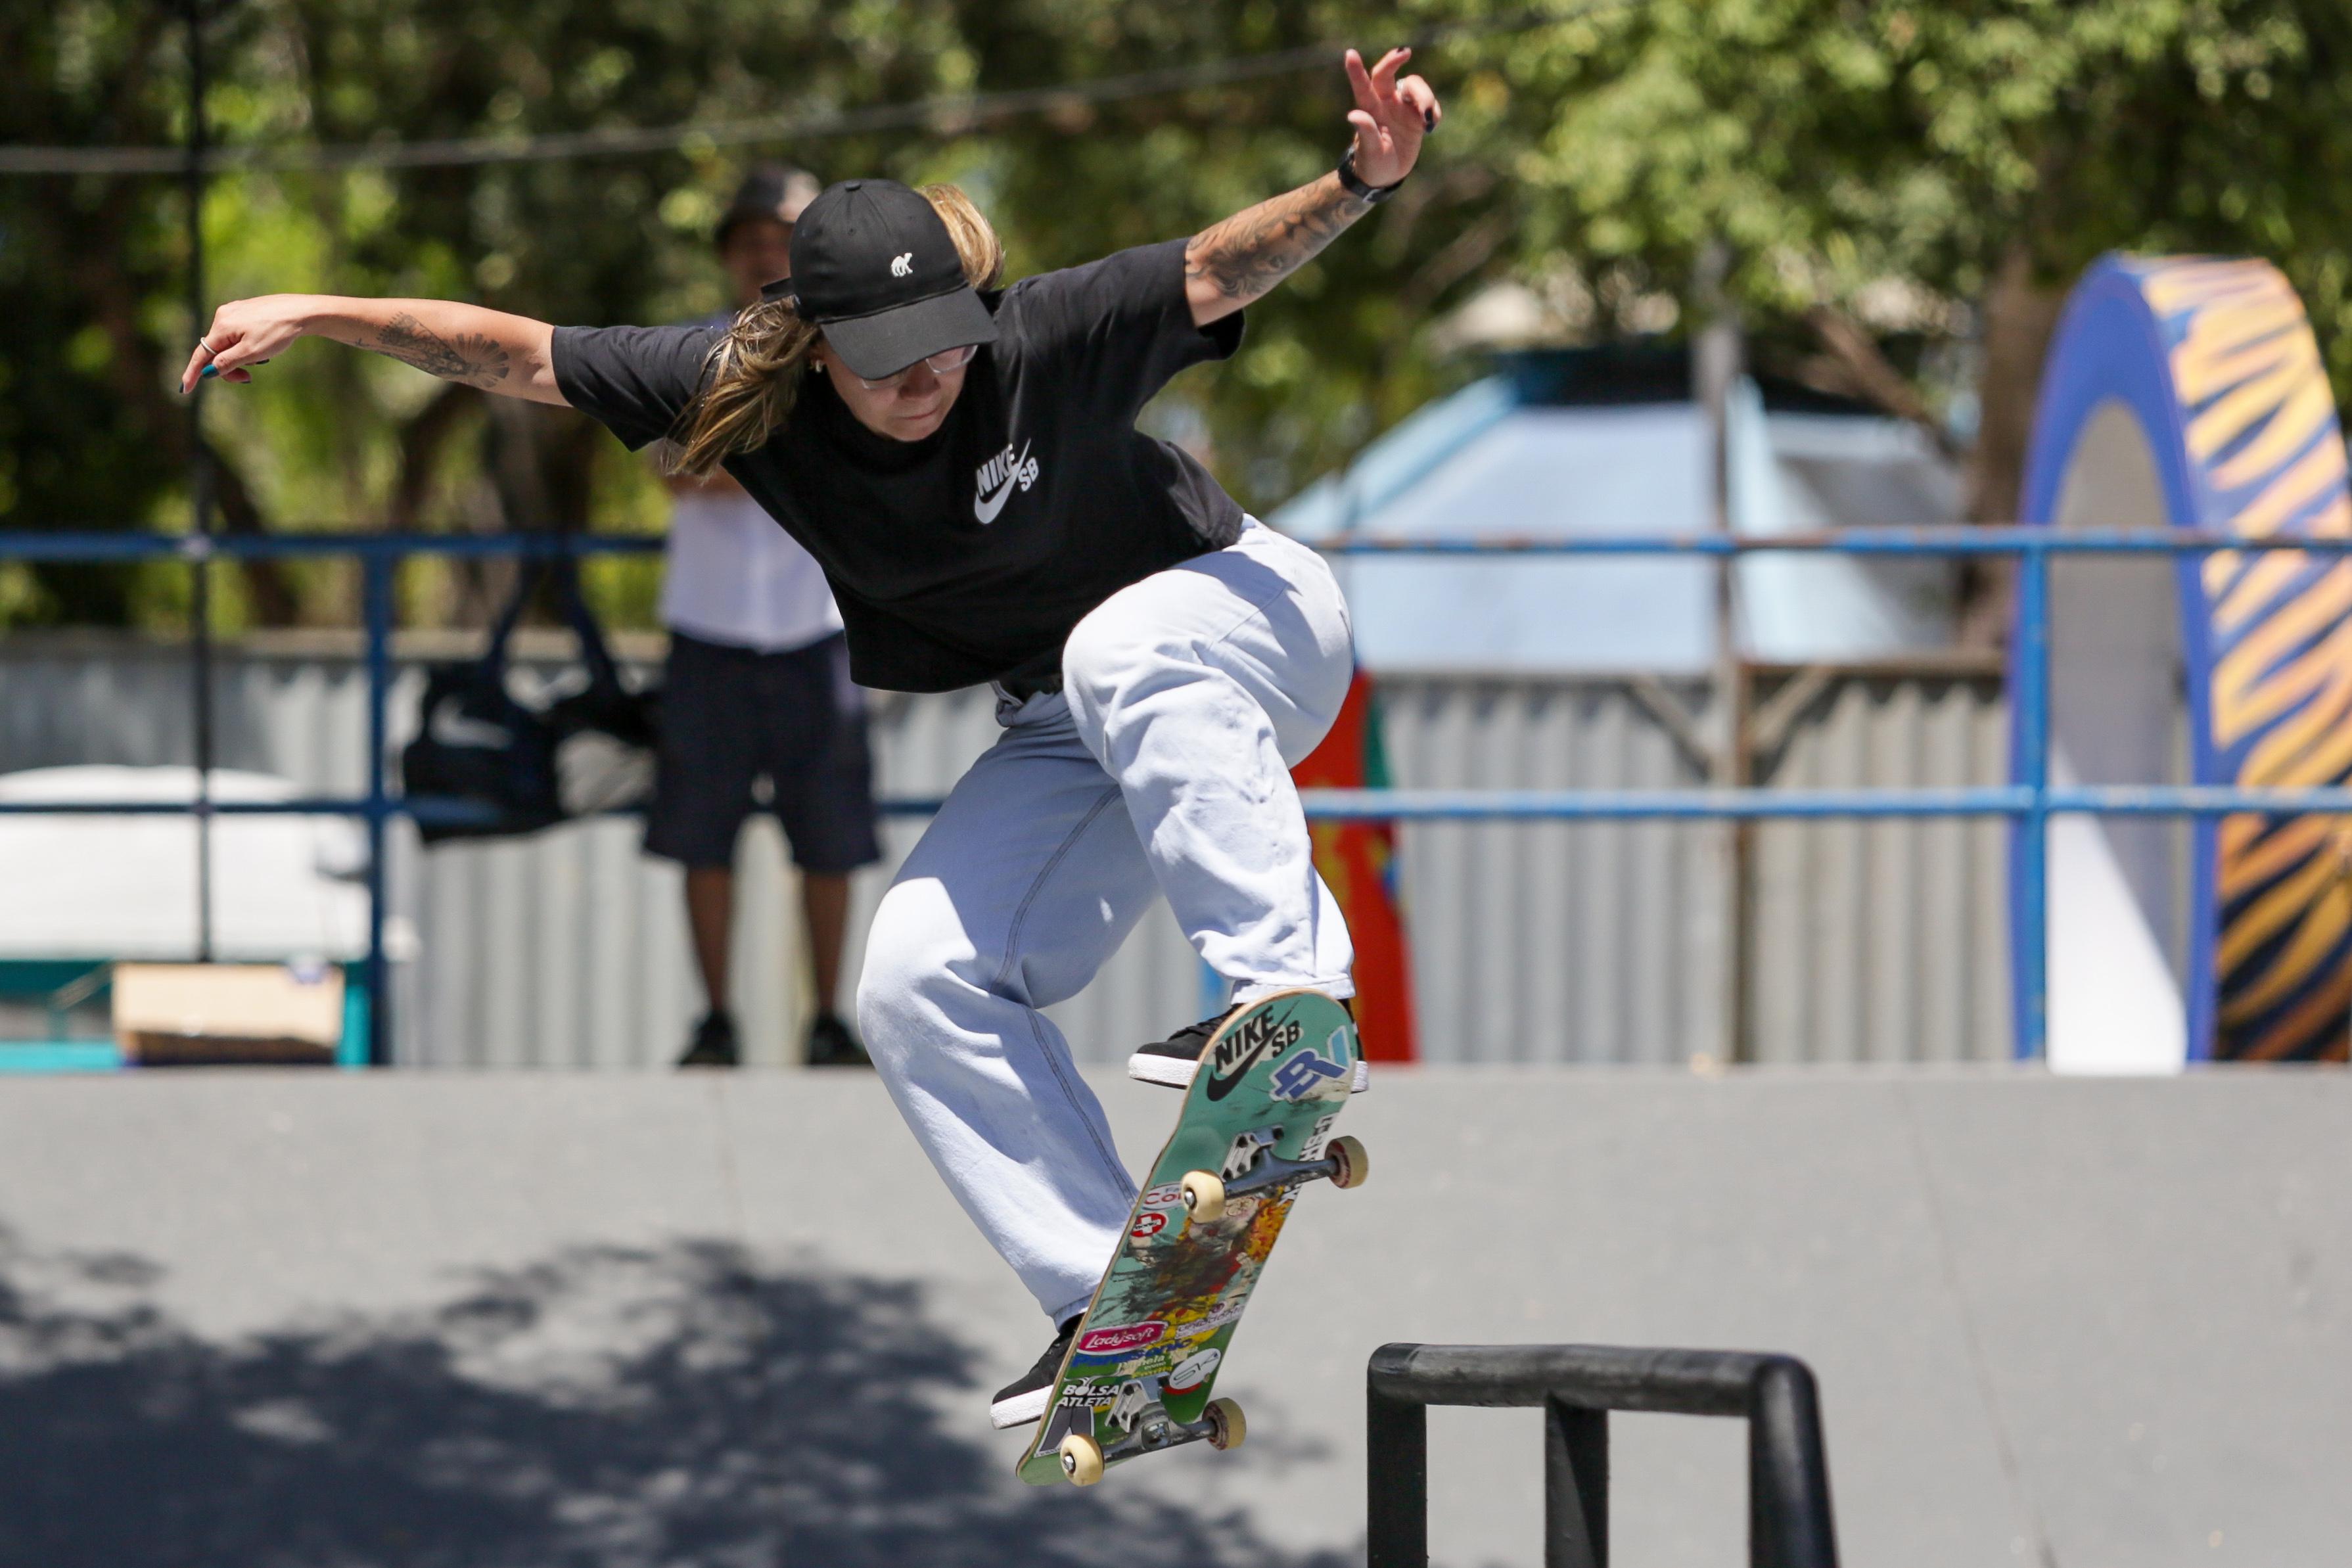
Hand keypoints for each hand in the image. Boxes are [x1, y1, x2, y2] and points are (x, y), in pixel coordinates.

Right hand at [179, 295, 309, 392]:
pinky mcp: (245, 311)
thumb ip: (227, 363)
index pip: (201, 355)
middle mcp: (223, 315)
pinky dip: (247, 347)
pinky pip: (238, 335)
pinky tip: (264, 346)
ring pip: (228, 344)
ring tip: (263, 357)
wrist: (302, 312)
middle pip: (216, 351)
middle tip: (248, 379)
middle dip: (229, 368)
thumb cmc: (278, 332)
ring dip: (241, 357)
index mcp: (222, 326)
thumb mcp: (252, 353)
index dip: (192, 373)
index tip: (185, 389)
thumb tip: (208, 372)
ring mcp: (234, 311)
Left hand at [1343, 47, 1442, 188]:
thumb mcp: (1370, 152)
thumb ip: (1366, 132)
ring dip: (1425, 97)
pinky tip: (1430, 128)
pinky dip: (1434, 112)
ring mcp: (1402, 107)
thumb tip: (1353, 115)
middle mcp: (1385, 103)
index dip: (1356, 70)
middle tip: (1405, 52)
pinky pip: (1430, 105)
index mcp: (1369, 110)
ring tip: (1429, 121)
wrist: (1387, 175)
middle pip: (1388, 75)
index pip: (1363, 87)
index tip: (1350, 53)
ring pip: (1415, 86)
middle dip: (1394, 60)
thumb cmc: (1372, 164)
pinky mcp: (1417, 116)